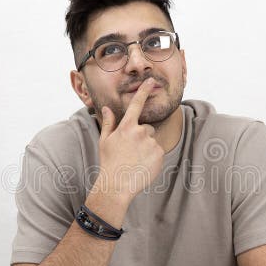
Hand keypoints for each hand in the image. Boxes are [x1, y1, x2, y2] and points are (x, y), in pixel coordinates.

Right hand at [96, 78, 164, 200]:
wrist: (117, 185)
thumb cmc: (109, 162)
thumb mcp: (105, 141)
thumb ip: (109, 122)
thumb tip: (107, 108)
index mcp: (126, 127)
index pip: (136, 105)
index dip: (143, 91)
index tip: (150, 81)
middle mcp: (140, 132)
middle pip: (146, 128)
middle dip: (141, 137)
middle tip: (131, 151)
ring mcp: (151, 143)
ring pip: (152, 141)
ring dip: (147, 147)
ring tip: (136, 160)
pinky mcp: (160, 154)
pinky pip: (158, 151)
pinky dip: (153, 157)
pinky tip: (142, 165)